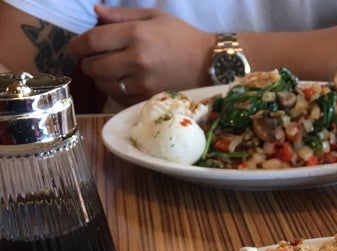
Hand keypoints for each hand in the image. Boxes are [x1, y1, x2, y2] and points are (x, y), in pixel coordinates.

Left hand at [68, 5, 214, 104]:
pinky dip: (115, 93)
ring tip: (105, 74)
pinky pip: (121, 99)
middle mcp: (136, 60)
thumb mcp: (154, 16)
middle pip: (95, 66)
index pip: (93, 41)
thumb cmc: (183, 37)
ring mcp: (143, 83)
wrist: (210, 64)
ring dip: (100, 80)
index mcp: (135, 35)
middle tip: (89, 62)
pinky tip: (120, 85)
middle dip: (87, 64)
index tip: (72, 49)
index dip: (76, 45)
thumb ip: (122, 15)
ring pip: (106, 85)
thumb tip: (95, 12)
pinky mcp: (150, 99)